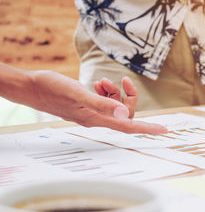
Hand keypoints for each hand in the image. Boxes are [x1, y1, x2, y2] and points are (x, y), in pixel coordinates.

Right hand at [28, 70, 166, 133]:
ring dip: (115, 91)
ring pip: (115, 105)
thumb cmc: (53, 90)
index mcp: (98, 119)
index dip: (148, 128)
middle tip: (122, 81)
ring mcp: (92, 113)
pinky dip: (106, 91)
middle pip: (125, 113)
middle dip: (128, 96)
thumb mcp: (79, 95)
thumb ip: (102, 104)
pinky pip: (105, 101)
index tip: (164, 130)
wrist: (33, 88)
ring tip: (103, 81)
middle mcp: (97, 118)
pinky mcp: (87, 106)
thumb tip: (124, 114)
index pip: (129, 126)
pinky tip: (98, 84)